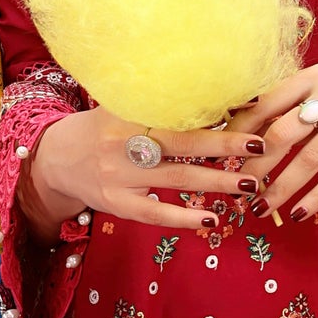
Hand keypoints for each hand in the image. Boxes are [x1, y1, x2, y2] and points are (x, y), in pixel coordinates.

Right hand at [21, 107, 245, 236]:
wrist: (57, 159)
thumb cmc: (104, 128)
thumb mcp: (123, 105)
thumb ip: (163, 101)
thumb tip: (221, 97)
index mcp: (127, 111)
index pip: (177, 109)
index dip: (214, 108)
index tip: (251, 105)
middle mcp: (122, 142)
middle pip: (182, 143)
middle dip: (224, 145)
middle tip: (260, 146)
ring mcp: (118, 175)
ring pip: (176, 179)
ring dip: (217, 183)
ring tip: (250, 185)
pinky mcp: (117, 203)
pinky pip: (155, 214)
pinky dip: (185, 218)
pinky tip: (212, 220)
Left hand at [230, 60, 317, 220]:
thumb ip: (300, 102)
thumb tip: (253, 129)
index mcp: (315, 75)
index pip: (265, 103)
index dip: (239, 132)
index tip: (220, 155)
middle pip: (281, 133)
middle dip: (255, 166)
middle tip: (238, 188)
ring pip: (308, 159)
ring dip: (280, 188)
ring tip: (261, 208)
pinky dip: (315, 197)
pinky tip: (299, 212)